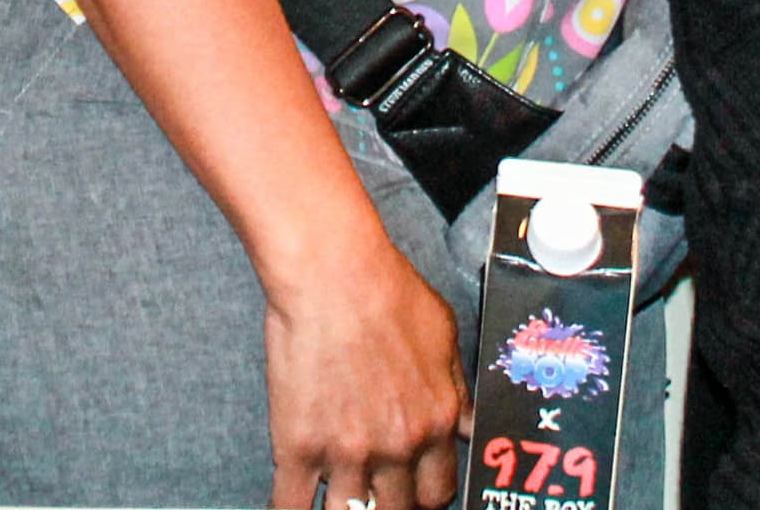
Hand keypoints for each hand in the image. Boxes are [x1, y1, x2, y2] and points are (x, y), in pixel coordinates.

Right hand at [262, 237, 468, 509]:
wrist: (332, 273)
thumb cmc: (387, 291)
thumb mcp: (444, 335)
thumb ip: (456, 388)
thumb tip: (467, 425)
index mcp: (434, 422)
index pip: (438, 492)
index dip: (426, 498)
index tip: (413, 492)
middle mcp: (396, 447)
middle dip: (388, 506)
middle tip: (375, 494)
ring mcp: (346, 451)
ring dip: (346, 509)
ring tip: (337, 498)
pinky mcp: (298, 445)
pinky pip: (291, 505)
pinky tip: (293, 505)